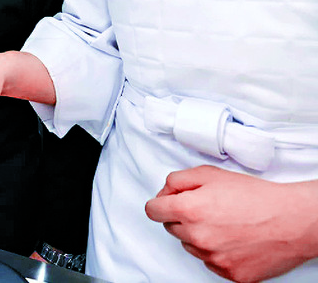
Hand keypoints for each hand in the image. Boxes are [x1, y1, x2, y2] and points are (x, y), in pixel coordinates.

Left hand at [145, 166, 317, 281]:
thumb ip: (177, 181)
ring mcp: (214, 258)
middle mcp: (198, 237)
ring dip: (199, 235)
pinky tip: (234, 239)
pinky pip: (210, 262)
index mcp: (190, 210)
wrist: (293, 220)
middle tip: (207, 208)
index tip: (168, 203)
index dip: (160, 203)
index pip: (152, 211)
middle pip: (171, 228)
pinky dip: (217, 252)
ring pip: (190, 246)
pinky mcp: (230, 273)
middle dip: (183, 217)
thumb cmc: (256, 196)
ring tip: (224, 223)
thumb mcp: (210, 174)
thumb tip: (164, 193)